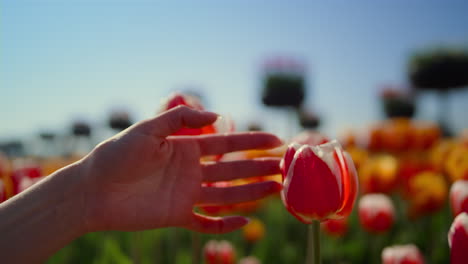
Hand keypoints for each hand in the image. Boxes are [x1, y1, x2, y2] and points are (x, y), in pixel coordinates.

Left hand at [81, 106, 282, 232]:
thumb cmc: (116, 155)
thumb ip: (179, 118)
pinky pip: (206, 223)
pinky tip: (244, 222)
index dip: (251, 142)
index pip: (226, 145)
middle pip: (232, 170)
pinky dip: (224, 225)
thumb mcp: (147, 128)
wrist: (92, 190)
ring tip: (275, 190)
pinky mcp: (177, 216)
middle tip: (284, 168)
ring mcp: (186, 194)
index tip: (275, 140)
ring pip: (226, 195)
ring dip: (251, 193)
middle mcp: (190, 171)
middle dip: (258, 168)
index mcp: (186, 148)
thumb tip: (215, 114)